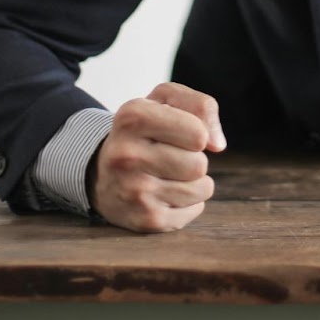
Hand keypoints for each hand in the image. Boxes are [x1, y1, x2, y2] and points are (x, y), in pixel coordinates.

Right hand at [90, 82, 226, 232]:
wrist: (101, 172)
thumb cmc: (144, 130)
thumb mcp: (165, 100)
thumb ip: (201, 106)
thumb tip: (218, 145)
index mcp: (133, 117)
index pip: (198, 133)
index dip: (198, 132)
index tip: (180, 133)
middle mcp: (127, 155)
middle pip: (200, 164)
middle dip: (195, 159)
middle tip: (171, 156)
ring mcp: (134, 191)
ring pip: (202, 188)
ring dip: (195, 181)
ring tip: (169, 174)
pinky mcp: (145, 219)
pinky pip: (196, 210)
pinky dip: (189, 202)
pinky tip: (165, 193)